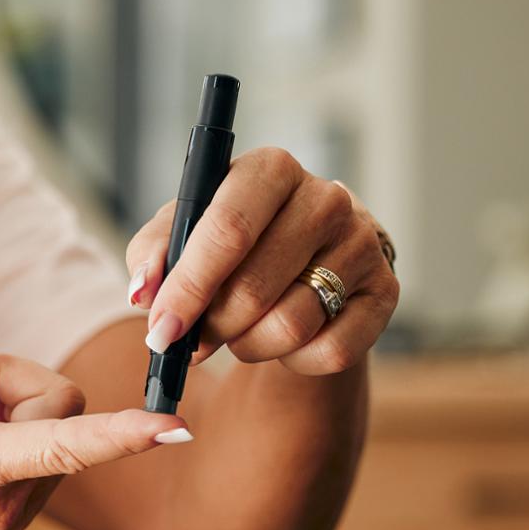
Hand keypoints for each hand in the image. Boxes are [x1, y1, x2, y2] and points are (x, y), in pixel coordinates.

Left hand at [126, 147, 398, 374]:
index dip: (188, 287)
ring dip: (249, 346)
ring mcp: (363, 244)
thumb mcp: (184, 232)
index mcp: (270, 168)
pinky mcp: (385, 292)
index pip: (228, 230)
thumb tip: (143, 292)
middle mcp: (326, 198)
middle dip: (213, 326)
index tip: (160, 330)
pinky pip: (331, 351)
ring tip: (239, 334)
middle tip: (194, 340)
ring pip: (291, 326)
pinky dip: (294, 360)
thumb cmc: (233, 242)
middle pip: (254, 287)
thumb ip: (153, 255)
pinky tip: (282, 341)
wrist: (306, 259)